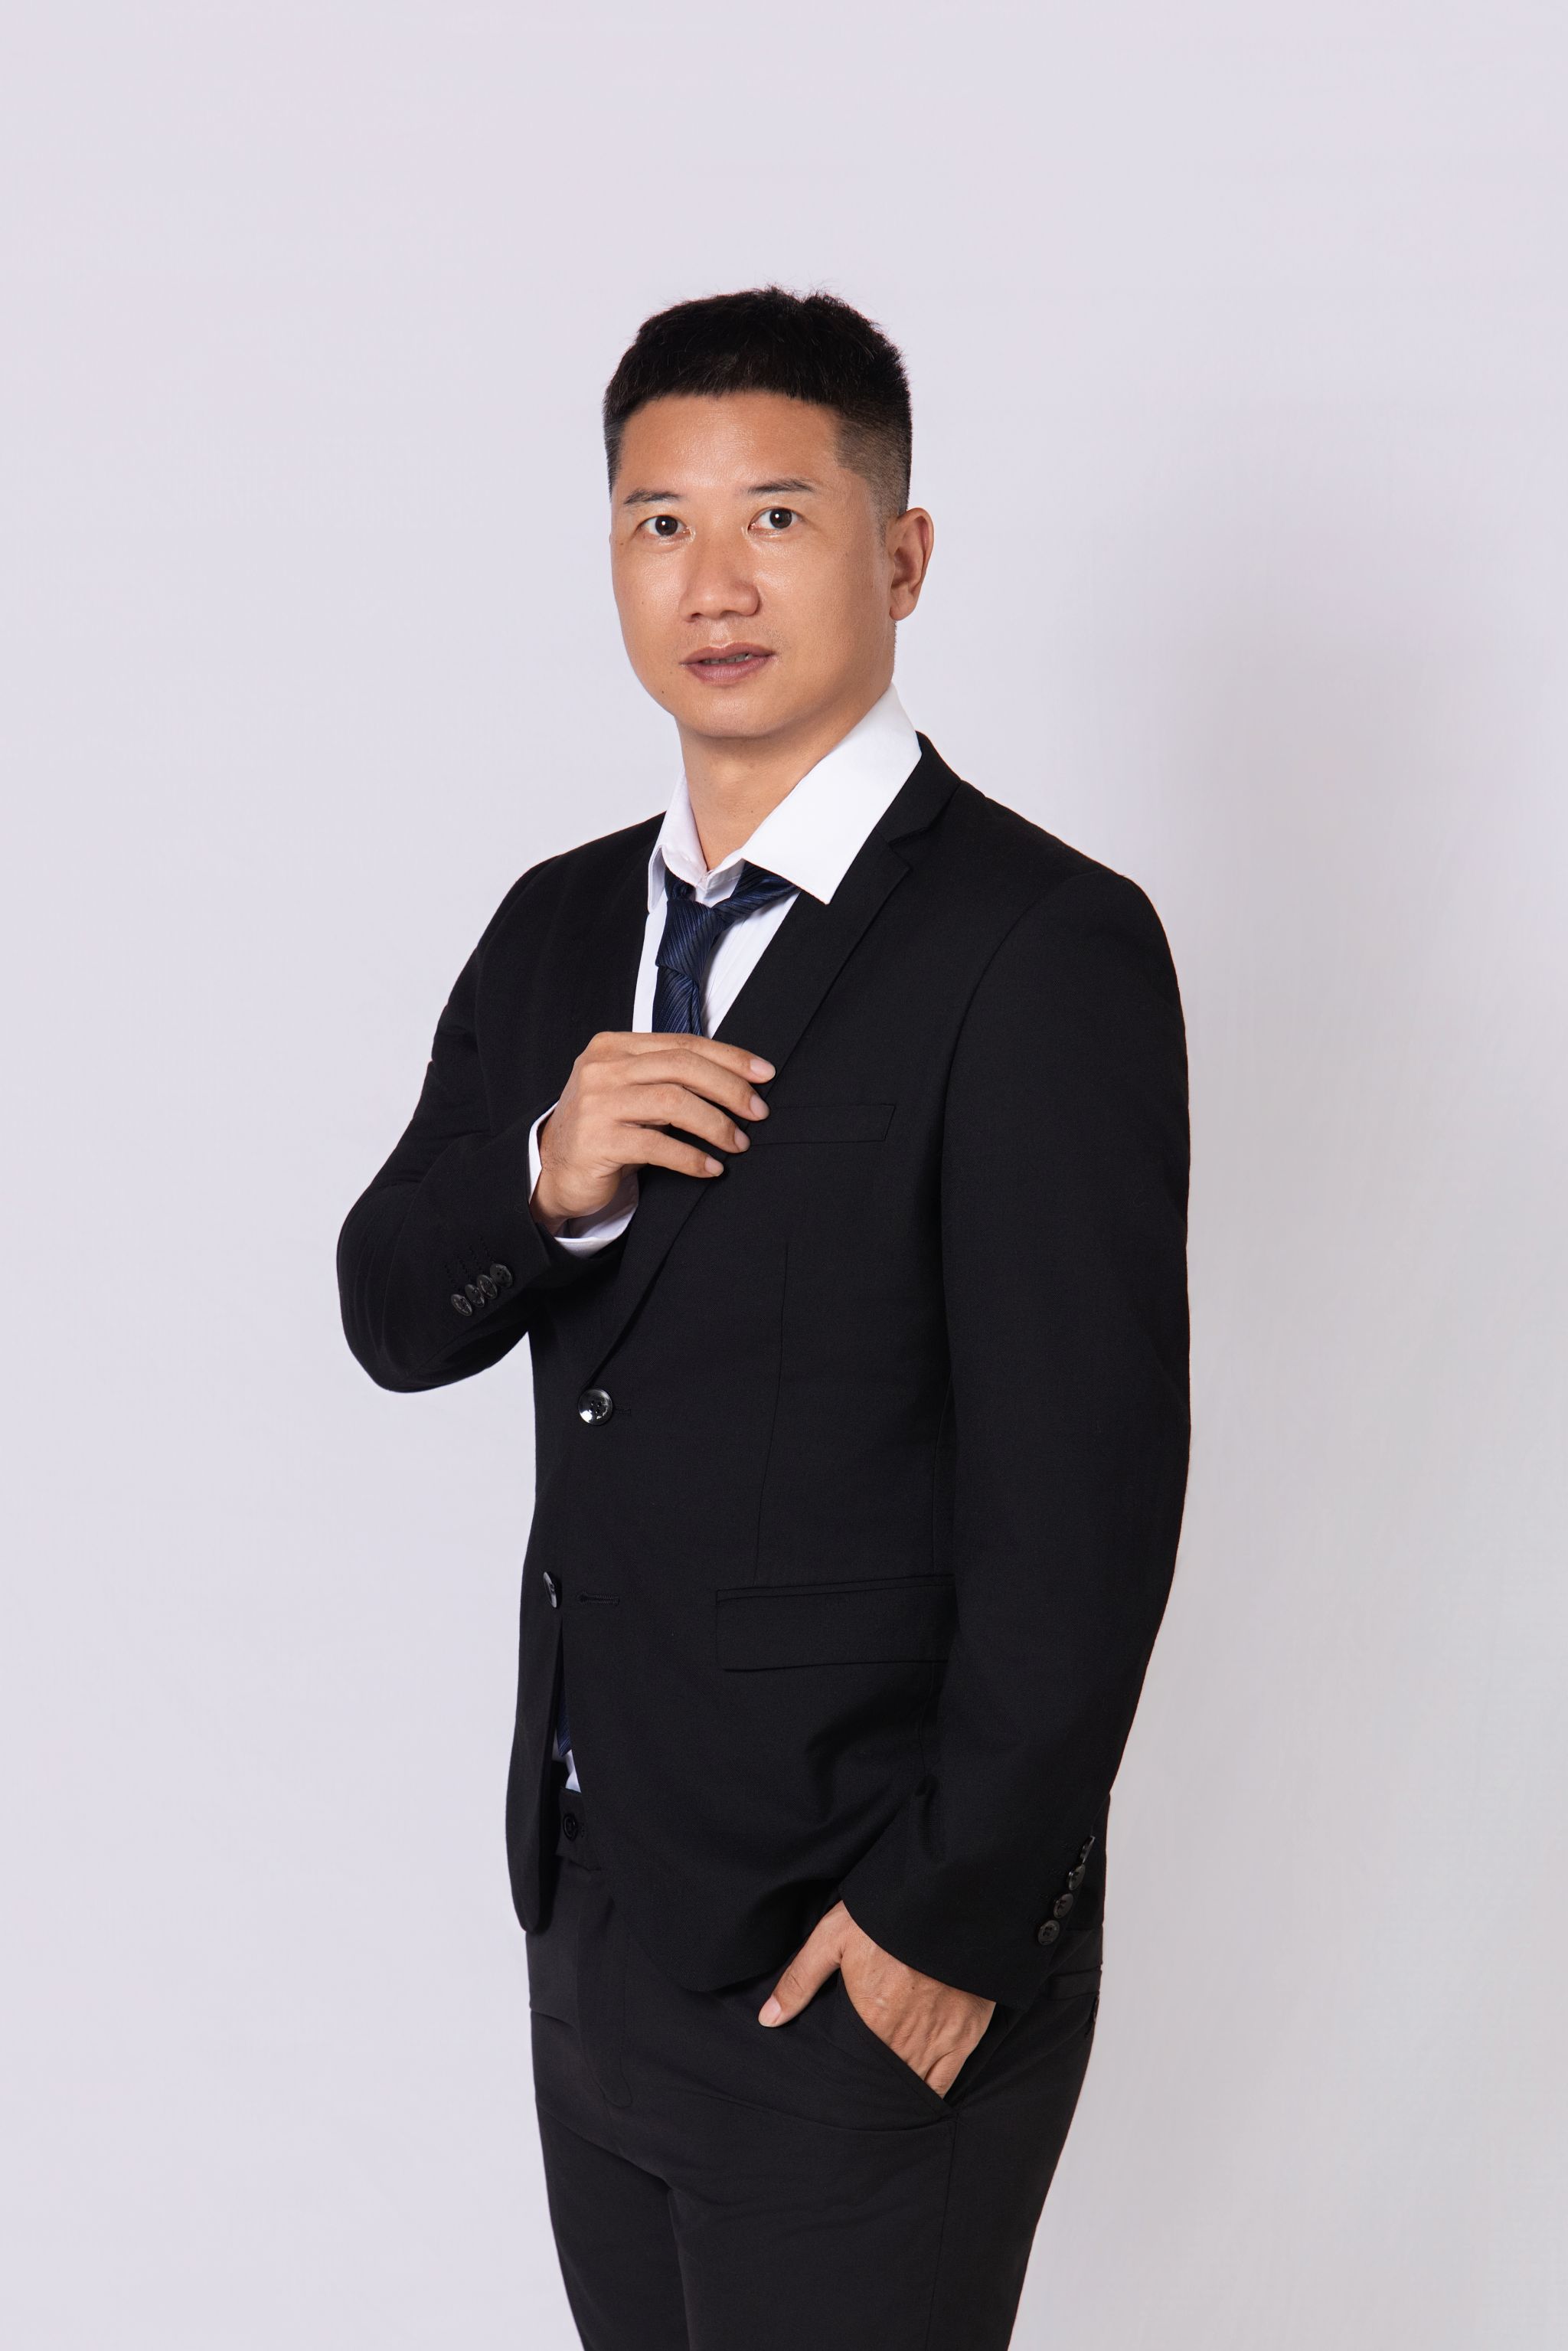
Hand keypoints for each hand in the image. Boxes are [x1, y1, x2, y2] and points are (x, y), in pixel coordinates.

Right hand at [530, 1030, 774, 1230]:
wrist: (554, 1170)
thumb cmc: (604, 1129)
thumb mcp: (632, 1092)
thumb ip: (668, 1077)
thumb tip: (737, 1080)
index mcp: (613, 1047)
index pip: (683, 1044)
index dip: (729, 1057)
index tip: (764, 1074)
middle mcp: (602, 1068)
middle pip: (682, 1067)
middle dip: (729, 1088)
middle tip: (758, 1111)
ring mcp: (596, 1103)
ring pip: (673, 1102)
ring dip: (715, 1124)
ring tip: (738, 1142)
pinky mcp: (596, 1141)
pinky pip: (657, 1145)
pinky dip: (691, 1157)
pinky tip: (711, 1167)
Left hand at [758, 1899, 995, 2098]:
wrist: (949, 1896)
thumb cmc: (887, 1916)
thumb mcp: (833, 1937)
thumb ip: (800, 1980)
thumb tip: (769, 2019)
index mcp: (873, 2023)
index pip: (856, 2076)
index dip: (848, 2090)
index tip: (838, 2097)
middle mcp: (909, 2040)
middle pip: (886, 2087)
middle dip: (871, 2097)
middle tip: (858, 2103)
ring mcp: (944, 2039)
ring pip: (919, 2088)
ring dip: (901, 2097)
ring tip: (885, 2104)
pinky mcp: (970, 2031)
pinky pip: (950, 2078)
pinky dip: (933, 2088)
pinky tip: (920, 2093)